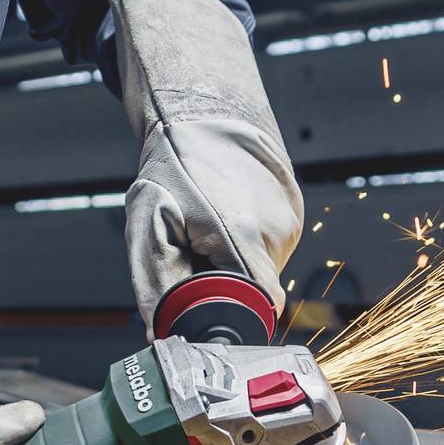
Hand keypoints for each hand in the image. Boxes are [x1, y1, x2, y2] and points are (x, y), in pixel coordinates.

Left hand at [110, 0, 301, 320]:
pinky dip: (247, 245)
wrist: (211, 111)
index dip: (230, 316)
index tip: (206, 308)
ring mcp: (290, 222)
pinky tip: (229, 218)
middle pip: (254, 291)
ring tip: (210, 227)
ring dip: (233, 263)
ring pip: (263, 271)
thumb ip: (154, 281)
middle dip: (223, 286)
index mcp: (241, 234)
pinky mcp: (295, 214)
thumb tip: (159, 333)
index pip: (256, 306)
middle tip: (195, 252)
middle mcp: (275, 231)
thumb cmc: (176, 164)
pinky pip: (271, 249)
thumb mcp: (149, 220)